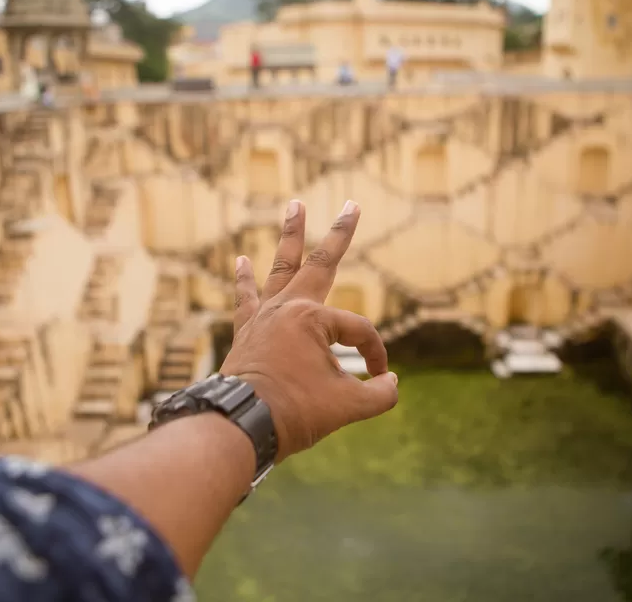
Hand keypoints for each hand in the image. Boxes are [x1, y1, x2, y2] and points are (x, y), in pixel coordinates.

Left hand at [219, 199, 398, 461]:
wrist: (239, 426)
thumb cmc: (293, 413)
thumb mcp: (348, 407)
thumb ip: (379, 394)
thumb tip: (392, 383)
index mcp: (313, 320)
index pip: (359, 333)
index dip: (375, 356)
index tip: (379, 379)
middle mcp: (287, 307)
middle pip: (320, 263)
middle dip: (339, 234)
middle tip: (350, 205)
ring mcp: (263, 316)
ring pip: (281, 267)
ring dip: (291, 236)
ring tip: (294, 206)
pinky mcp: (245, 331)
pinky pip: (247, 297)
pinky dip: (245, 279)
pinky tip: (242, 260)